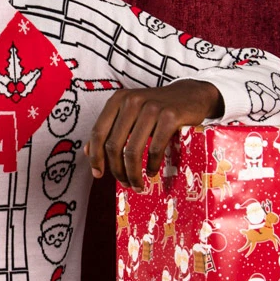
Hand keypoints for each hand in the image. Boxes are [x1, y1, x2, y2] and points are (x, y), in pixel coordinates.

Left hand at [84, 80, 222, 190]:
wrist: (192, 95)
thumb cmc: (157, 109)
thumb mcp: (130, 114)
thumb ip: (110, 129)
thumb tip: (87, 151)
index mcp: (117, 100)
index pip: (98, 132)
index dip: (95, 157)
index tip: (98, 174)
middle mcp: (132, 101)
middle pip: (114, 145)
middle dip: (117, 170)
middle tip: (124, 183)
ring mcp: (151, 107)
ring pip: (133, 150)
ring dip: (133, 173)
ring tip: (137, 184)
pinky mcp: (170, 116)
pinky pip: (155, 148)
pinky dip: (152, 165)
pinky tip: (152, 172)